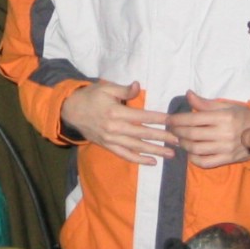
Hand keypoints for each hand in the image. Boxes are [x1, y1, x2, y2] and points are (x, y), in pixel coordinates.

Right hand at [61, 79, 176, 165]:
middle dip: (162, 137)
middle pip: (143, 134)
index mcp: (116, 112)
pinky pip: (125, 155)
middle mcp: (115, 128)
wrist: (70, 111)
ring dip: (155, 151)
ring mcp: (111, 139)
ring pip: (137, 147)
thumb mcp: (105, 88)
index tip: (174, 122)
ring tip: (170, 154)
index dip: (160, 119)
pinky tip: (152, 162)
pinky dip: (139, 160)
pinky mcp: (108, 146)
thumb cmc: (90, 96)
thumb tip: (138, 85)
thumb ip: (124, 90)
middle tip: (179, 140)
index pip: (143, 117)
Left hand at [167, 90, 249, 168]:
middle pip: (192, 134)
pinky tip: (190, 153)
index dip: (178, 119)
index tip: (169, 119)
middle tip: (171, 130)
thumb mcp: (226, 106)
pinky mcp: (227, 160)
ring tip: (179, 140)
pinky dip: (194, 159)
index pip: (194, 118)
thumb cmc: (242, 116)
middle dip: (177, 131)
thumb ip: (205, 103)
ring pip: (196, 148)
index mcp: (223, 117)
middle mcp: (224, 133)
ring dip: (183, 144)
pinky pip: (205, 162)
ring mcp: (225, 148)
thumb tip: (188, 94)